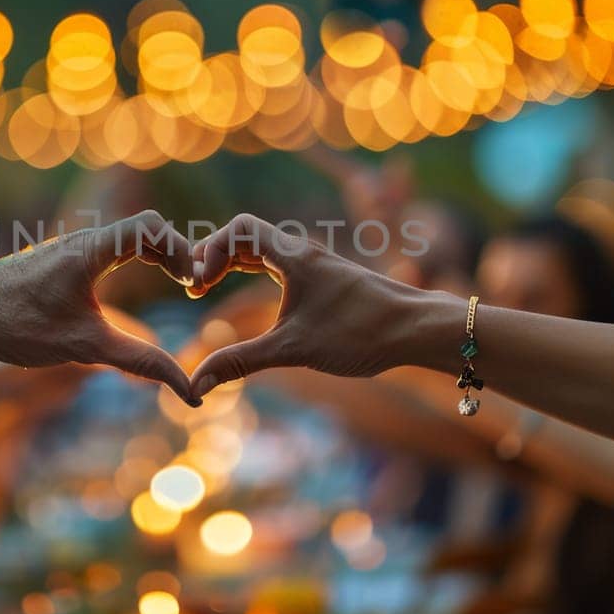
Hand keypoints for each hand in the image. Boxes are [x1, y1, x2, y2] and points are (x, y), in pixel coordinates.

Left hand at [0, 210, 199, 403]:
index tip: (191, 284)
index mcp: (91, 249)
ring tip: (169, 286)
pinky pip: (103, 250)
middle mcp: (80, 240)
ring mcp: (66, 248)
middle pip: (143, 229)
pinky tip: (123, 295)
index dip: (181, 250)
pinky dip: (128, 262)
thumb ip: (140, 362)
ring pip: (122, 239)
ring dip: (152, 257)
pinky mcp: (54, 260)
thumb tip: (187, 390)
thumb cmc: (13, 325)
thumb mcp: (84, 347)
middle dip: (174, 254)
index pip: (151, 226)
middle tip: (190, 286)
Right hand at [186, 213, 432, 398]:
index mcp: (294, 255)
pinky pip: (280, 265)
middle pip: (245, 237)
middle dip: (214, 257)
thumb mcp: (293, 349)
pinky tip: (253, 302)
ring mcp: (316, 265)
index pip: (239, 229)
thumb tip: (195, 384)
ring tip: (209, 290)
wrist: (419, 330)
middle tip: (195, 288)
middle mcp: (304, 252)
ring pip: (263, 251)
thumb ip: (240, 362)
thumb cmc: (361, 333)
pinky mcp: (326, 280)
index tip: (200, 286)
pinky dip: (256, 274)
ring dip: (233, 264)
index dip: (210, 251)